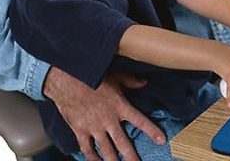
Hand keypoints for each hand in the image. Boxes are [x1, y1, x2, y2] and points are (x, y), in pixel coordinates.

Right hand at [43, 67, 164, 160]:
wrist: (67, 81)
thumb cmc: (93, 78)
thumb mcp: (116, 77)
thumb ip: (132, 81)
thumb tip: (145, 82)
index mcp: (120, 107)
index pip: (141, 121)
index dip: (152, 131)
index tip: (162, 140)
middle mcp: (109, 120)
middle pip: (123, 143)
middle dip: (131, 157)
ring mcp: (94, 127)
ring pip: (106, 149)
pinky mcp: (80, 130)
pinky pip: (87, 148)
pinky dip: (92, 157)